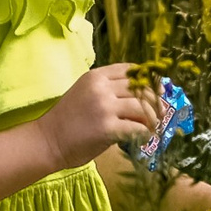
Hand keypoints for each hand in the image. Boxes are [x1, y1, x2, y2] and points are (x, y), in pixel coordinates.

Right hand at [35, 64, 163, 169]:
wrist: (48, 140)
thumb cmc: (67, 120)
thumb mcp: (85, 94)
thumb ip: (109, 91)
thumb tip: (142, 97)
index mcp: (96, 76)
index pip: (131, 70)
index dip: (148, 79)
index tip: (159, 89)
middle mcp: (101, 87)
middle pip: (141, 88)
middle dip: (156, 100)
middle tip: (163, 112)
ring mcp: (105, 107)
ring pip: (143, 107)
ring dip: (153, 118)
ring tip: (155, 126)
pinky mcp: (108, 128)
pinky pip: (137, 127)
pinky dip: (145, 133)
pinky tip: (144, 137)